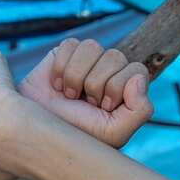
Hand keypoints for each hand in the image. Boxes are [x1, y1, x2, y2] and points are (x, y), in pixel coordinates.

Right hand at [18, 37, 152, 148]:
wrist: (39, 131)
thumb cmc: (79, 134)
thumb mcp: (115, 132)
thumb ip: (140, 110)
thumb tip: (139, 78)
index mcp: (128, 90)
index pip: (137, 70)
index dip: (118, 87)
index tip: (104, 107)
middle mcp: (112, 71)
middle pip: (115, 57)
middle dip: (96, 84)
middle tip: (86, 102)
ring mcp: (90, 60)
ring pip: (93, 47)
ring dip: (77, 76)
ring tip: (70, 95)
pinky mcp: (66, 52)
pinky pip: (71, 45)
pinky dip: (61, 68)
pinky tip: (57, 85)